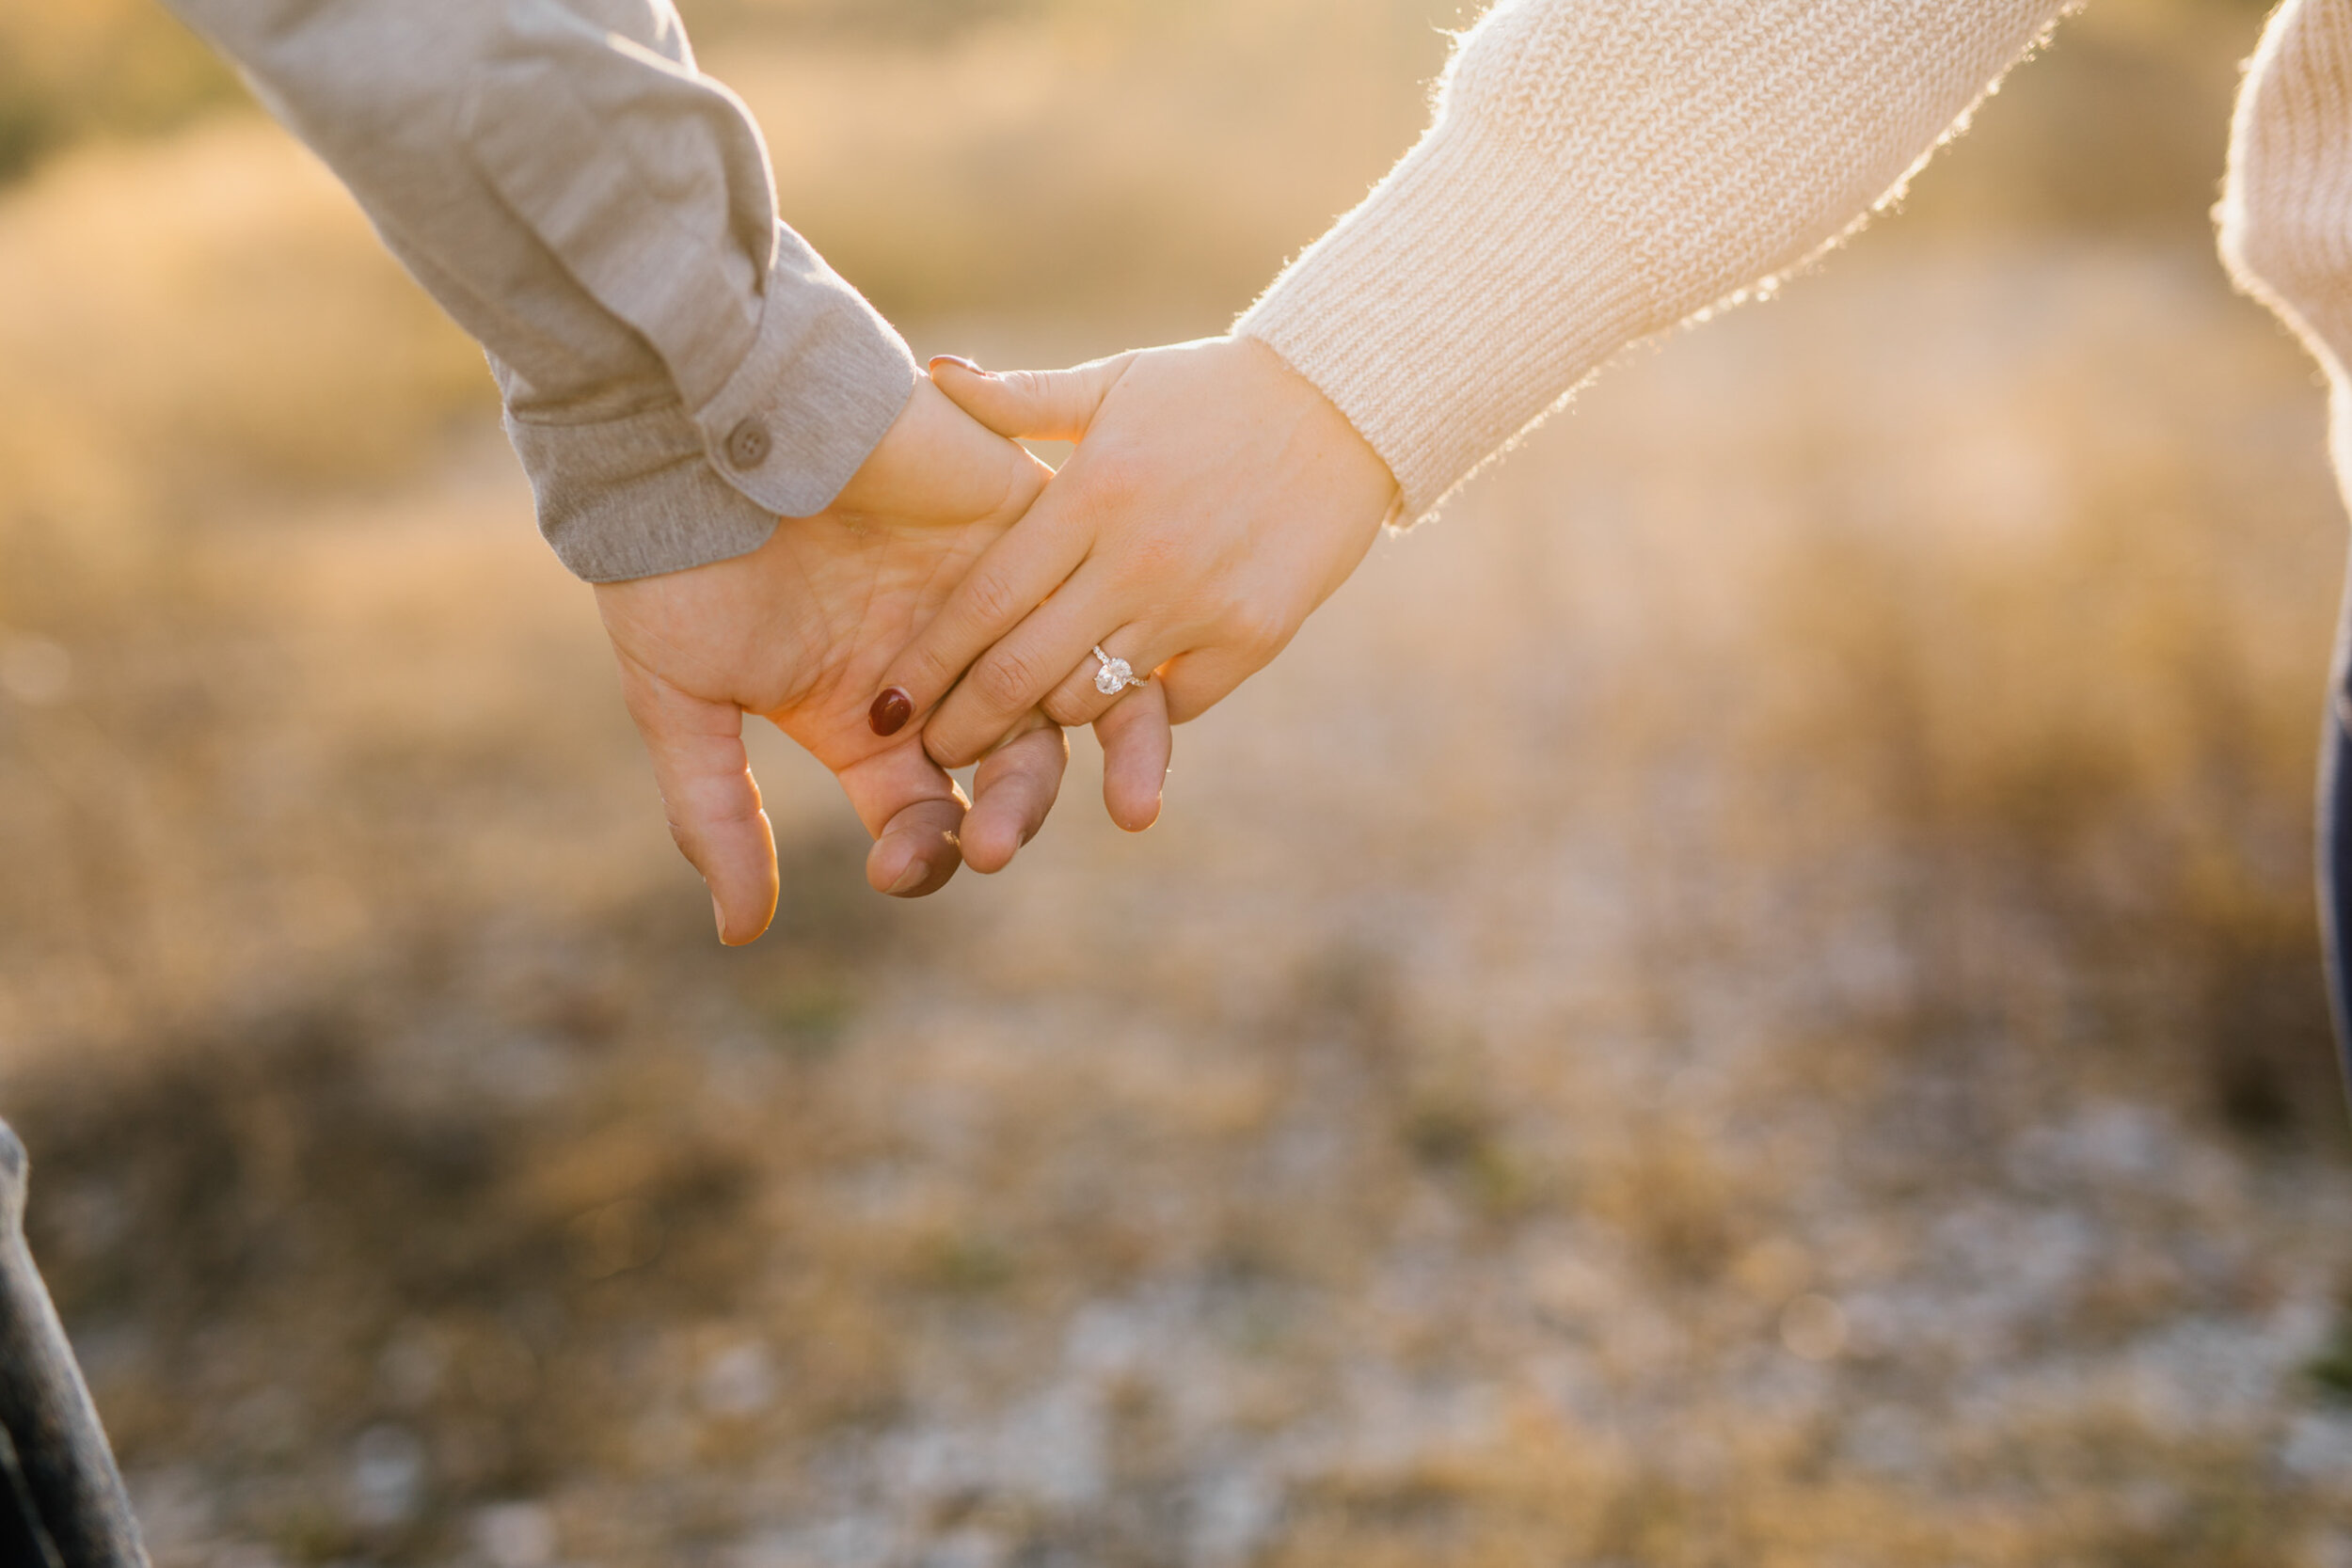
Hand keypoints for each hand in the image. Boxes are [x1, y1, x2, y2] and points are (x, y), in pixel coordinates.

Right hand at [595, 377, 1162, 943]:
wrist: (703, 420)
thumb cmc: (679, 558)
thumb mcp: (682, 699)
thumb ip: (716, 815)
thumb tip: (740, 935)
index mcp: (867, 716)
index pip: (927, 813)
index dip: (927, 852)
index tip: (902, 864)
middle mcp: (943, 667)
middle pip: (1013, 770)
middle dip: (1009, 817)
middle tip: (991, 847)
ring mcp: (995, 598)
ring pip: (1073, 698)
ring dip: (1079, 760)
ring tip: (1070, 792)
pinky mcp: (1030, 525)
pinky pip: (1097, 603)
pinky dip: (1108, 659)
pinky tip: (1092, 698)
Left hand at [870, 338, 1397, 783]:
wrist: (1347, 402)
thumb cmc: (1214, 390)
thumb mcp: (1115, 384)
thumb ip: (1020, 399)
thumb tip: (931, 377)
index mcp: (1092, 492)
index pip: (986, 599)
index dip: (929, 662)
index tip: (887, 705)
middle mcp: (1138, 557)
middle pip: (1025, 670)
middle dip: (967, 723)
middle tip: (936, 751)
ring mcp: (1199, 602)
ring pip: (1093, 697)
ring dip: (1050, 718)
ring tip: (1019, 728)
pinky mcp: (1254, 635)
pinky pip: (1173, 704)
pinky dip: (1140, 709)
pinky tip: (1121, 699)